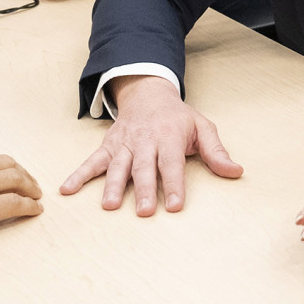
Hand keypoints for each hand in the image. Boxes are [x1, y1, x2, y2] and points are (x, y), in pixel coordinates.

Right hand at [60, 76, 242, 214]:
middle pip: (144, 167)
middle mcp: (145, 140)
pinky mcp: (108, 146)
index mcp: (169, 136)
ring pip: (117, 166)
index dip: (174, 185)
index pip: (172, 163)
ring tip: (109, 206)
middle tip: (144, 212)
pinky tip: (67, 190)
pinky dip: (79, 175)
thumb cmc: (177, 117)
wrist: (147, 92)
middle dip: (144, 189)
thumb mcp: (202, 127)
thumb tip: (236, 172)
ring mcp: (124, 144)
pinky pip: (92, 161)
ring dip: (113, 185)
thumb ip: (216, 151)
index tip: (176, 207)